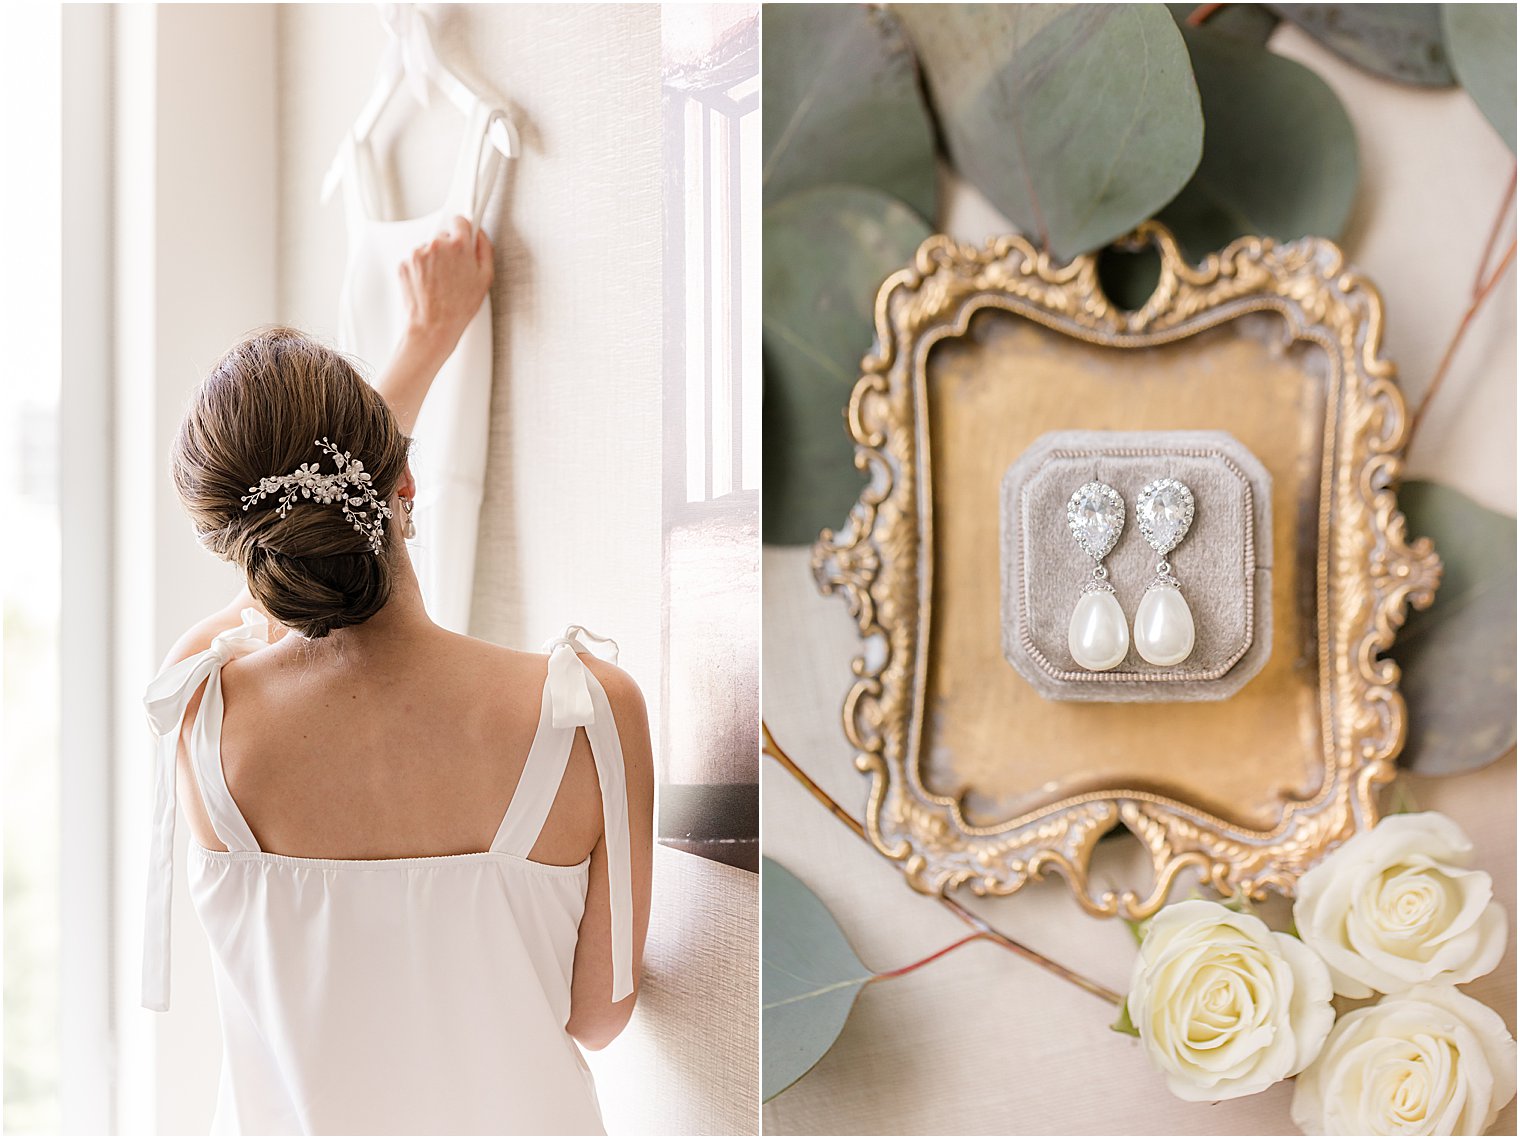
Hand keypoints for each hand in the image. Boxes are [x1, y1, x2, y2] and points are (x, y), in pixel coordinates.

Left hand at [397, 215, 493, 357]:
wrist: (434, 326)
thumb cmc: (460, 307)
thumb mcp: (485, 278)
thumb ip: (485, 249)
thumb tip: (479, 234)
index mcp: (459, 245)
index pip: (460, 221)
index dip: (463, 230)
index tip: (463, 236)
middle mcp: (436, 245)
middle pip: (443, 236)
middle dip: (449, 250)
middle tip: (454, 272)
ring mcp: (418, 254)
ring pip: (428, 249)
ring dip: (434, 260)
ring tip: (440, 283)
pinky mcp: (405, 263)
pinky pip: (415, 260)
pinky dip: (421, 270)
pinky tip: (429, 285)